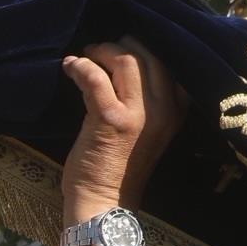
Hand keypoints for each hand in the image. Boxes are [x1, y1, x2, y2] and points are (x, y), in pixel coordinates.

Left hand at [60, 38, 185, 224]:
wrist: (104, 201)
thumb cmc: (120, 167)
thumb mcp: (148, 129)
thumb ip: (148, 101)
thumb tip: (127, 65)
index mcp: (176, 109)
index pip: (171, 62)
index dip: (148, 46)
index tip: (127, 45)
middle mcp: (164, 108)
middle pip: (149, 55)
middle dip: (122, 44)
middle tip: (102, 49)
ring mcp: (139, 113)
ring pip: (125, 60)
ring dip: (101, 51)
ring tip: (86, 56)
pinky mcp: (110, 119)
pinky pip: (96, 78)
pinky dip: (80, 67)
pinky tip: (70, 66)